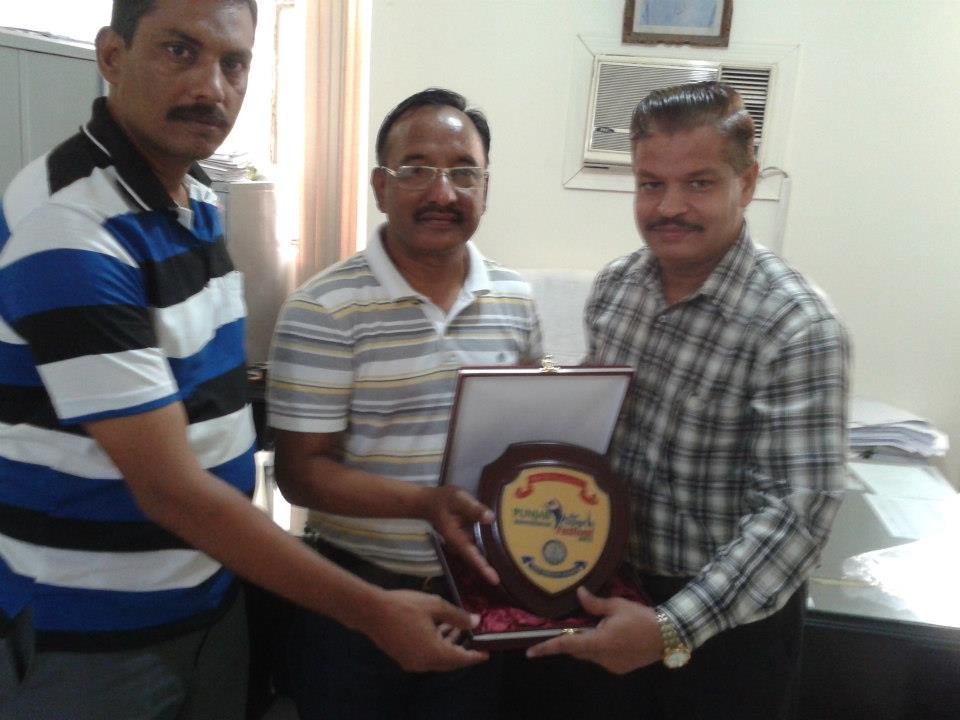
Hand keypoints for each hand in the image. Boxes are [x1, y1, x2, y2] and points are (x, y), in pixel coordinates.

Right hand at [363, 589, 488, 671]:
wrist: (371, 611)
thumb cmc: (405, 606)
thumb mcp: (435, 606)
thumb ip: (457, 616)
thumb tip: (475, 622)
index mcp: (434, 653)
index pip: (461, 659)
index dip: (475, 655)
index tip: (487, 653)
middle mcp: (424, 663)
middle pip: (449, 660)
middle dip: (462, 648)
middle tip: (473, 637)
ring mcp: (412, 662)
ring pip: (437, 657)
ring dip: (448, 643)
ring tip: (456, 626)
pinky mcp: (402, 657)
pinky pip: (426, 654)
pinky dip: (436, 644)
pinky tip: (438, 627)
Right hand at [424, 485, 498, 583]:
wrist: (429, 502)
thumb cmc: (443, 500)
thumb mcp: (458, 499)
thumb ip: (473, 508)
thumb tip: (490, 518)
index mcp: (456, 538)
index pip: (471, 555)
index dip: (483, 568)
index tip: (495, 580)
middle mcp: (459, 544)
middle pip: (475, 561)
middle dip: (488, 571)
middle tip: (505, 581)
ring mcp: (462, 543)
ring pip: (477, 556)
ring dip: (489, 562)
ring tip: (509, 569)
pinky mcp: (465, 539)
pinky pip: (477, 547)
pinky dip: (488, 550)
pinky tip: (502, 549)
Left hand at [525, 586, 662, 673]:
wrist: (668, 636)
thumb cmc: (641, 618)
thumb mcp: (617, 606)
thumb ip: (595, 603)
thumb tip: (578, 593)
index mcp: (599, 642)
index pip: (566, 646)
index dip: (547, 648)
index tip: (530, 652)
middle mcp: (602, 658)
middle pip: (578, 650)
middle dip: (573, 639)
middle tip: (572, 626)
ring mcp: (611, 665)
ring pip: (590, 654)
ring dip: (589, 642)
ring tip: (601, 626)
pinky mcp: (620, 668)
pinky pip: (602, 658)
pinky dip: (600, 647)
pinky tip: (613, 635)